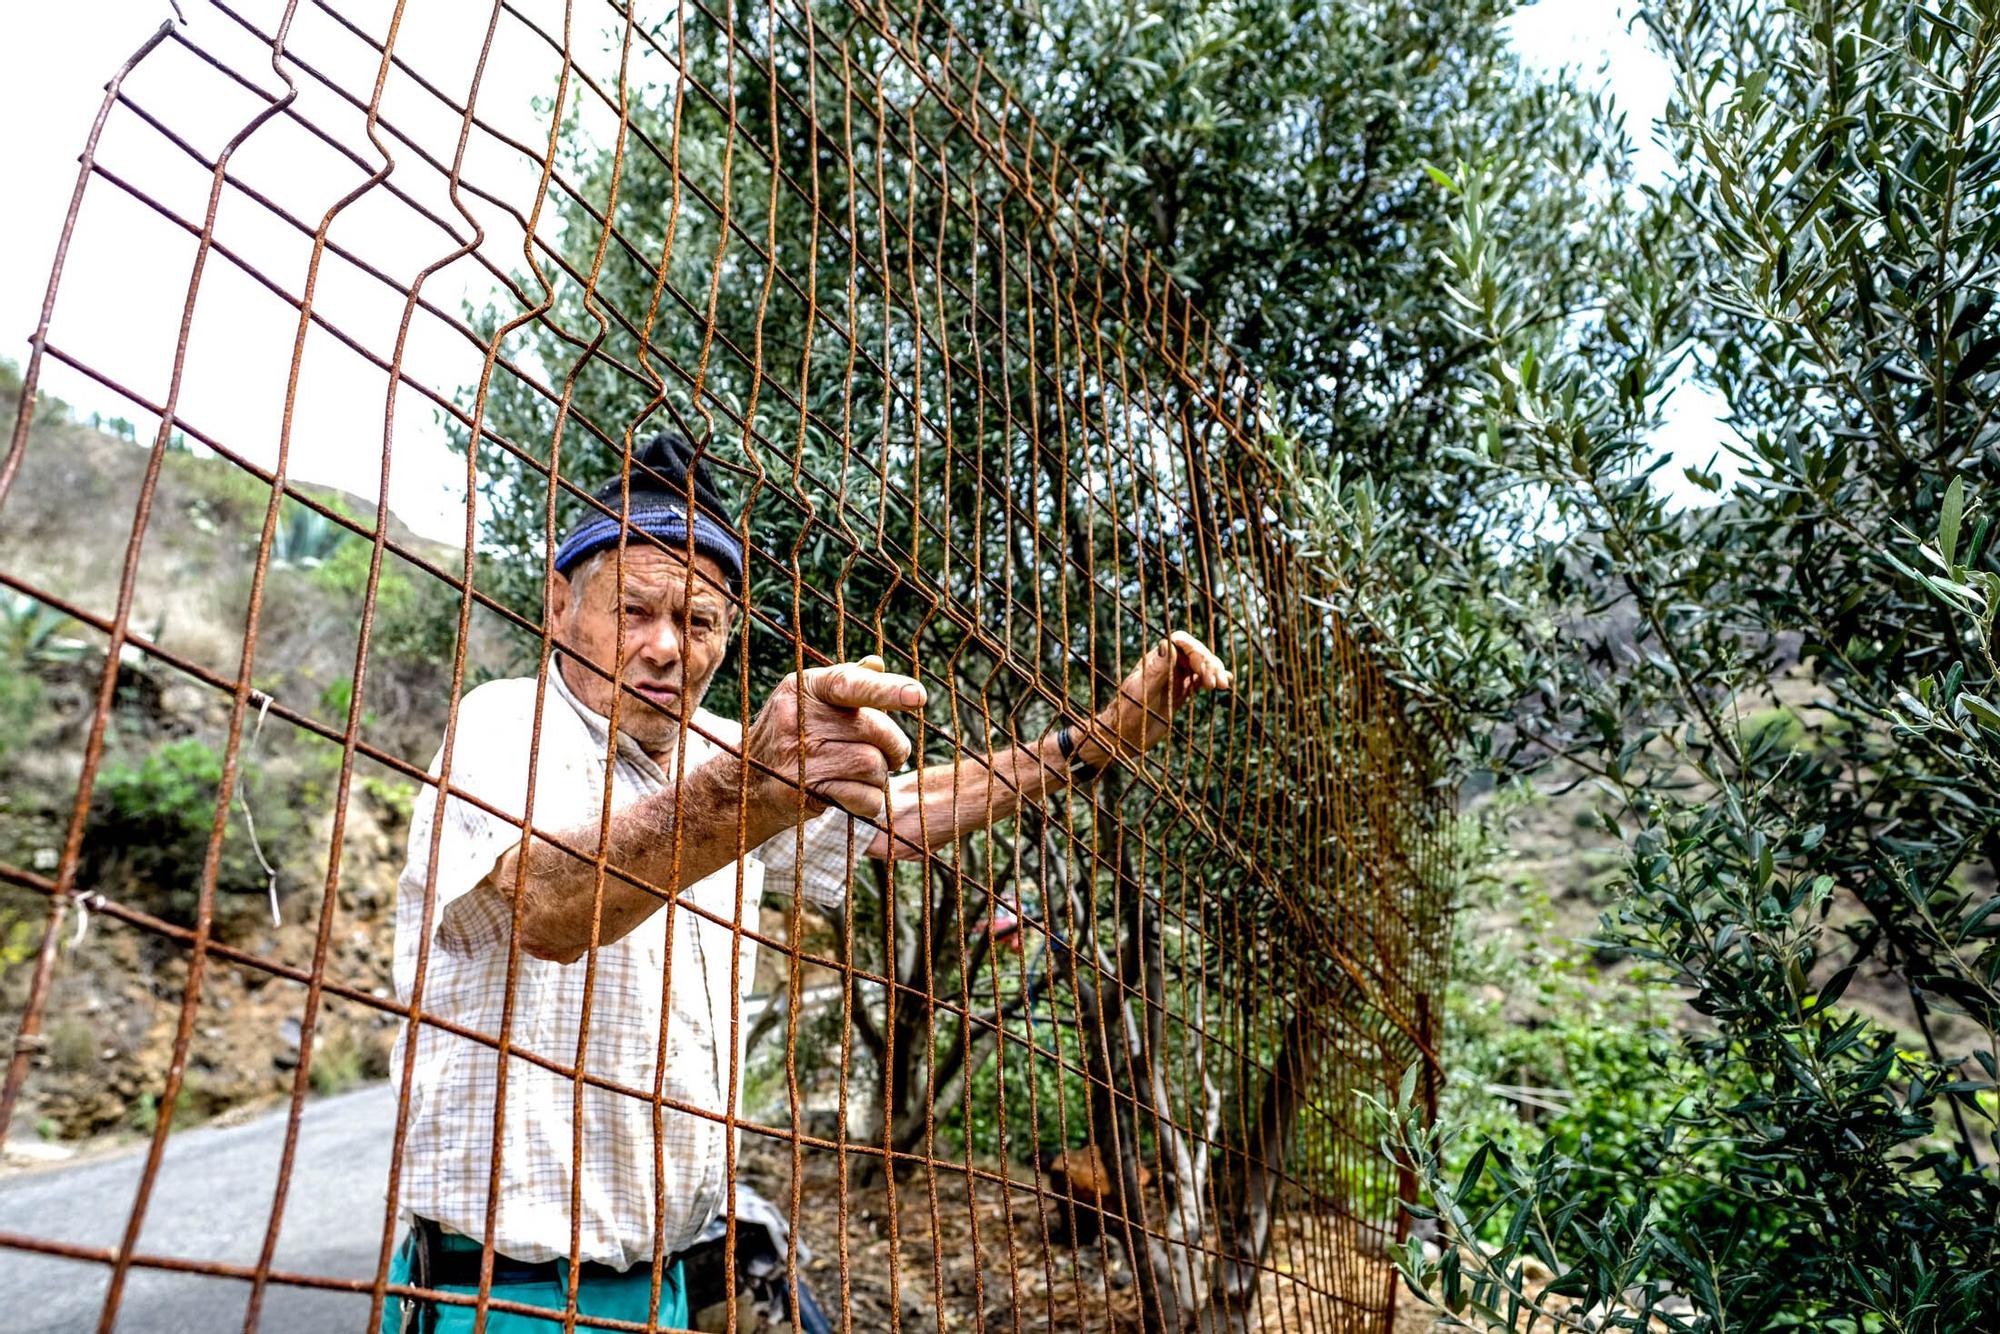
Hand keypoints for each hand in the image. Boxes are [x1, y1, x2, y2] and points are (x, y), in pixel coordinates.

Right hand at [742, 654, 924, 820]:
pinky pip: (863, 797)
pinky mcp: (801, 790)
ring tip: (866, 776)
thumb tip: (878, 664)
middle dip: (894, 746)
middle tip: (889, 755)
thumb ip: (846, 682)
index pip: (849, 683)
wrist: (744, 782)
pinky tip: (856, 796)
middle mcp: (796, 717)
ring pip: (872, 765)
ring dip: (881, 776)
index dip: (887, 690)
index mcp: (803, 687)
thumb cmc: (791, 735)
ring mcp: (796, 756)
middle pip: (874, 730)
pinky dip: (871, 801)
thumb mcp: (809, 700)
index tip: (919, 696)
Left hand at [1080, 631, 1231, 767]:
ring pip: (1199, 666)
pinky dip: (1212, 680)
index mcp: (1155, 660)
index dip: (1195, 650)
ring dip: (1214, 672)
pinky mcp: (1179, 693)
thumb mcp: (1142, 692)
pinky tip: (1225, 684)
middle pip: (1194, 653)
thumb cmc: (1126, 715)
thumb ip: (1157, 670)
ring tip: (1224, 686)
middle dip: (1209, 663)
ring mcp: (1173, 679)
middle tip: (1217, 684)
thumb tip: (1170, 643)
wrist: (1121, 737)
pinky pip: (1198, 681)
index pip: (1180, 642)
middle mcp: (1165, 666)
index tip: (1203, 670)